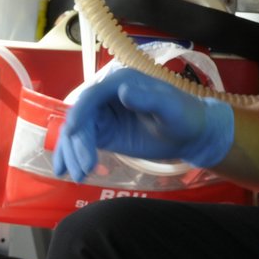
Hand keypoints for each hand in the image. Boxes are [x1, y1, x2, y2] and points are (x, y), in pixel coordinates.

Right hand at [53, 67, 234, 181]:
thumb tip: (123, 91)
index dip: (80, 115)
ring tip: (77, 176)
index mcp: (121, 82)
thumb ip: (148, 99)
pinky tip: (66, 172)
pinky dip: (72, 156)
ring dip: (71, 153)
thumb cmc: (184, 116)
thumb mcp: (170, 107)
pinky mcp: (104, 133)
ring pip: (77, 132)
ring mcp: (103, 115)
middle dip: (76, 142)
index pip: (92, 96)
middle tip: (82, 169)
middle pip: (80, 117)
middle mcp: (106, 96)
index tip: (72, 135)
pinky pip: (82, 143)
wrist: (191, 134)